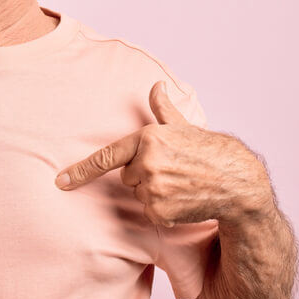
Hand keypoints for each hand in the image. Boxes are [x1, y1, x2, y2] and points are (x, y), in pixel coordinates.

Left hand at [56, 81, 274, 227]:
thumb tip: (156, 85)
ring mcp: (153, 187)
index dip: (80, 171)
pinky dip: (164, 210)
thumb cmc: (210, 151)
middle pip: (127, 176)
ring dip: (155, 193)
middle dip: (144, 174)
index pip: (107, 157)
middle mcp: (147, 161)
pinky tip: (183, 200)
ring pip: (139, 194)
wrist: (238, 181)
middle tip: (173, 170)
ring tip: (181, 184)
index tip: (60, 182)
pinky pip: (150, 213)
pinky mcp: (160, 211)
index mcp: (148, 137)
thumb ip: (163, 109)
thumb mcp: (185, 127)